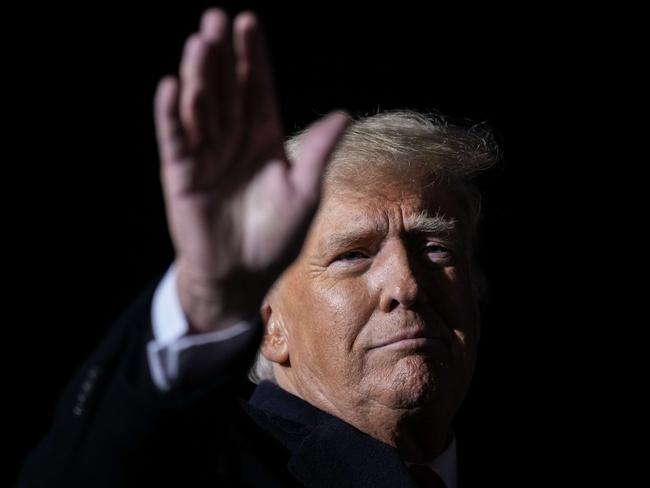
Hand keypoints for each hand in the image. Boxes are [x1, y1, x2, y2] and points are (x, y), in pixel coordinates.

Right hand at [154, 9, 349, 331]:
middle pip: (226, 89)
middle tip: (217, 18)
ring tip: (200, 43)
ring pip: (201, 108)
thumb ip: (317, 153)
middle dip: (223, 56)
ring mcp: (206, 154)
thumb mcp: (303, 192)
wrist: (241, 274)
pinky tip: (172, 87)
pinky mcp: (181, 173)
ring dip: (200, 77)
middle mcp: (233, 140)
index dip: (252, 58)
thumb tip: (344, 115)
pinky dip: (172, 115)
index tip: (248, 22)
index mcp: (264, 139)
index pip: (257, 89)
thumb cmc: (277, 236)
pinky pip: (175, 139)